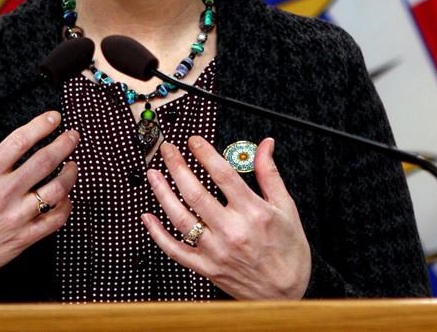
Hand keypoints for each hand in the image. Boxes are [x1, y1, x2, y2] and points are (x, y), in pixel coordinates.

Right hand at [0, 111, 78, 284]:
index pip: (20, 141)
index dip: (42, 125)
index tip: (54, 118)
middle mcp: (2, 193)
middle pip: (43, 161)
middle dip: (64, 144)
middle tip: (73, 136)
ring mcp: (15, 217)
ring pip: (55, 190)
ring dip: (70, 175)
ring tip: (73, 166)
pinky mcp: (23, 237)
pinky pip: (54, 220)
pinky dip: (66, 206)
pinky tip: (65, 196)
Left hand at [142, 136, 310, 298]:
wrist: (286, 295)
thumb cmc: (289, 252)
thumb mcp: (286, 208)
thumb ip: (269, 174)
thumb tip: (265, 145)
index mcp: (253, 212)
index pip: (223, 175)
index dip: (205, 153)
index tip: (193, 141)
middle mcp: (232, 231)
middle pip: (196, 192)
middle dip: (177, 166)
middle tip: (167, 149)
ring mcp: (216, 251)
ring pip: (181, 218)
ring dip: (162, 193)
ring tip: (153, 173)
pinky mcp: (206, 268)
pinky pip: (175, 250)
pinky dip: (158, 234)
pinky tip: (148, 217)